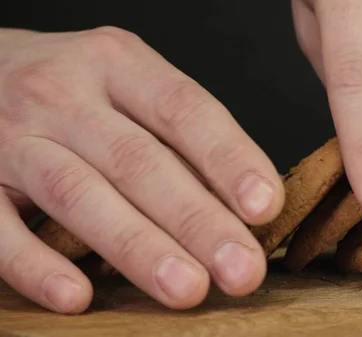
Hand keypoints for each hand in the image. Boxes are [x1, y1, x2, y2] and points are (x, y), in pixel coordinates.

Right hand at [0, 27, 284, 312]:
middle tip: (242, 269)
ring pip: (80, 194)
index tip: (266, 207)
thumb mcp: (125, 82)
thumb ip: (176, 133)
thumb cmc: (71, 87)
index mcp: (117, 64)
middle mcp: (64, 94)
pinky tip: (78, 297)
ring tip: (188, 289)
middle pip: (139, 162)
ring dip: (137, 246)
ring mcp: (11, 137)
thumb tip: (246, 199)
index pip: (185, 110)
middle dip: (196, 220)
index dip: (229, 158)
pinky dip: (36, 265)